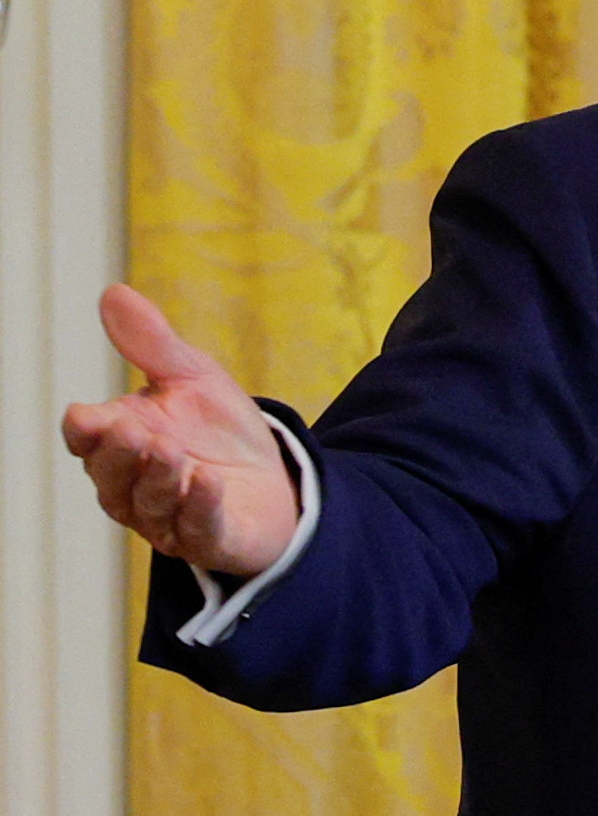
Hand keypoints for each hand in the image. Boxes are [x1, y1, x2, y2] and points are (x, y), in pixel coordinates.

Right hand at [63, 284, 298, 575]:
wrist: (276, 479)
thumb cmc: (220, 431)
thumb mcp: (192, 378)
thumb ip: (152, 344)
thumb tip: (114, 293)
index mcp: (121, 443)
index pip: (88, 439)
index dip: (86, 430)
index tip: (87, 416)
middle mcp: (133, 486)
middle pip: (111, 476)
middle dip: (121, 454)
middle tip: (134, 429)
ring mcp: (169, 518)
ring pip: (148, 505)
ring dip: (158, 478)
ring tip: (171, 451)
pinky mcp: (210, 540)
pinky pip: (198, 529)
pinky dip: (200, 506)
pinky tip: (207, 481)